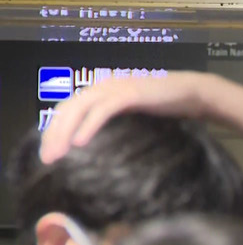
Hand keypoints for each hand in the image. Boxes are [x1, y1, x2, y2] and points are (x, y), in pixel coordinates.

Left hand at [40, 71, 213, 163]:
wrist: (192, 93)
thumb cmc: (165, 106)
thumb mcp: (131, 115)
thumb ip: (112, 121)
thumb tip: (95, 145)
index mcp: (101, 89)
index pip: (67, 109)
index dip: (53, 130)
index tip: (48, 154)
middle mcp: (103, 85)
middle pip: (67, 109)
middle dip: (53, 134)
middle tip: (47, 160)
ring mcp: (116, 87)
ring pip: (79, 108)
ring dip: (65, 132)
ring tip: (59, 155)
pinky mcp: (130, 93)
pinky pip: (103, 110)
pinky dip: (89, 126)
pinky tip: (81, 143)